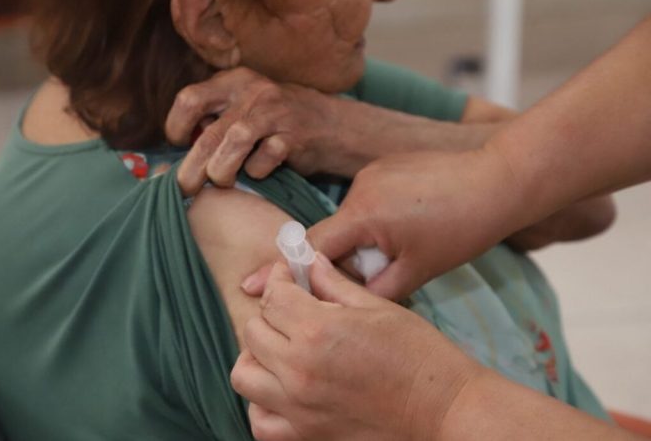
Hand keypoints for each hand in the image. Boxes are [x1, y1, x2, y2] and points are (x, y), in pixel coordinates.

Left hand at [166, 67, 375, 195]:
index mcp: (233, 81)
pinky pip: (265, 159)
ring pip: (234, 142)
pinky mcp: (295, 135)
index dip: (176, 127)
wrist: (333, 127)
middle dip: (192, 168)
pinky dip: (257, 171)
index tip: (179, 145)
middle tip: (185, 187)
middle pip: (209, 132)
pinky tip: (260, 172)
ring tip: (222, 182)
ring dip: (222, 170)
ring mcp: (275, 112)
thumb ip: (214, 120)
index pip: (189, 99)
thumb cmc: (277, 124)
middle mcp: (252, 91)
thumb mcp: (244, 109)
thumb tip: (179, 146)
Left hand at [231, 254, 482, 440]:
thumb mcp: (378, 308)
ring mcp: (297, 408)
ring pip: (243, 375)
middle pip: (252, 331)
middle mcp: (298, 370)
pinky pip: (259, 421)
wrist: (444, 410)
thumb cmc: (419, 356)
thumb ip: (334, 284)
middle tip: (291, 311)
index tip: (289, 277)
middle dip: (269, 314)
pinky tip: (284, 390)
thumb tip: (309, 263)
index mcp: (318, 331)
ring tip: (282, 351)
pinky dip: (262, 404)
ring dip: (257, 357)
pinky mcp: (304, 436)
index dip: (280, 279)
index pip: (273, 296)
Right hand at [242, 148, 528, 299]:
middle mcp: (358, 189)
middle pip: (329, 235)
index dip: (280, 272)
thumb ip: (373, 290)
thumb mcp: (418, 269)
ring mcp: (371, 173)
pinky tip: (412, 224)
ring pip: (350, 219)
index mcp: (361, 214)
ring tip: (407, 245)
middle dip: (339, 260)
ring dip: (362, 239)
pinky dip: (376, 219)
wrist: (500, 177)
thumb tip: (341, 305)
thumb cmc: (463, 226)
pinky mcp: (385, 166)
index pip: (307, 249)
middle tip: (370, 274)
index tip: (250, 287)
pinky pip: (367, 200)